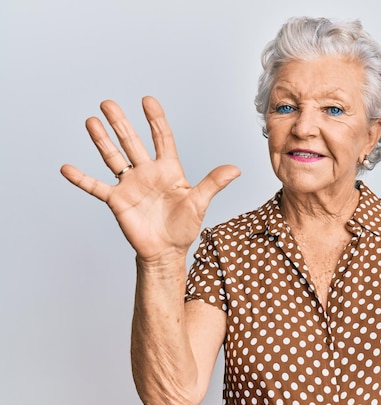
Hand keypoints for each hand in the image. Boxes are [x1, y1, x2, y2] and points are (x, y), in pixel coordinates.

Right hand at [60, 97, 239, 259]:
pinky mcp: (117, 201)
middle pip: (132, 142)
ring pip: (113, 157)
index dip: (155, 120)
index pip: (162, 138)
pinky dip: (81, 179)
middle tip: (108, 103)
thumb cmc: (184, 227)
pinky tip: (66, 167)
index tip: (147, 100)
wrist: (166, 251)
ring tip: (91, 121)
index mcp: (169, 170)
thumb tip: (235, 169)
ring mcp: (130, 185)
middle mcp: (147, 172)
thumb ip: (213, 183)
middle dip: (121, 123)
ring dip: (101, 140)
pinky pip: (96, 187)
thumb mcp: (199, 203)